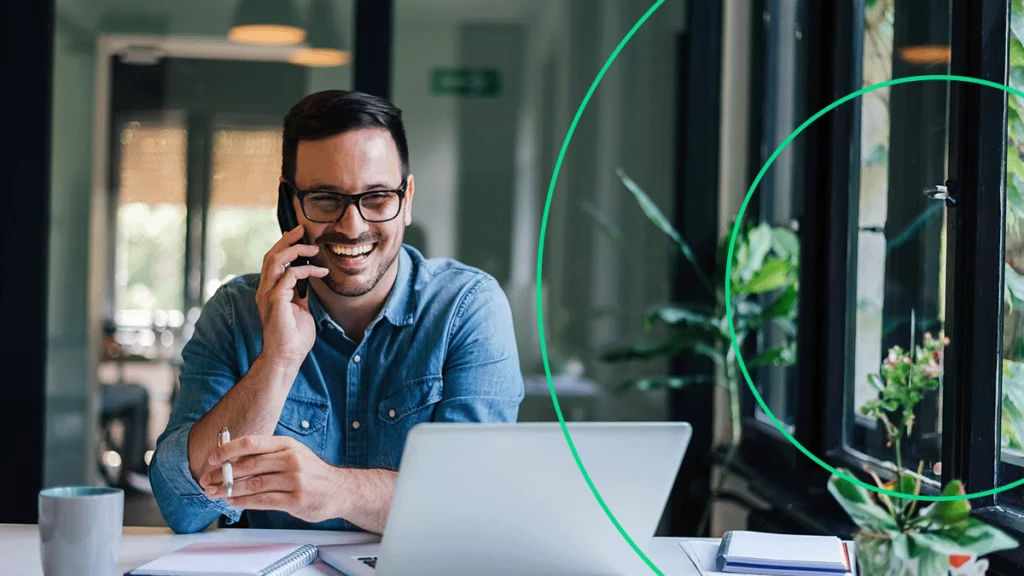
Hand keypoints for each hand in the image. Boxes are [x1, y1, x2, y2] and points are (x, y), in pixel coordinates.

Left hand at [200, 435, 345, 523]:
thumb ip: (266, 455)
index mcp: (287, 445)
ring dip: (229, 490)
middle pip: (248, 465)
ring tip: (215, 493)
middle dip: (223, 474)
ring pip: (253, 484)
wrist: (339, 489)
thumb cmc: (311, 472)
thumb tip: (232, 459)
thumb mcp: (292, 454)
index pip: (251, 443)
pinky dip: (244, 502)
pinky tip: (233, 502)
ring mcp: (295, 480)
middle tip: (207, 480)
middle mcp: (291, 459)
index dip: (228, 450)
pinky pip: (262, 501)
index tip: (212, 459)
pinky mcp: (296, 500)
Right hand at [257, 226, 327, 367]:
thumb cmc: (294, 337)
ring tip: (312, 248)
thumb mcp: (299, 309)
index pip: (272, 261)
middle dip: (287, 240)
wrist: (287, 357)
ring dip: (294, 250)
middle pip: (270, 255)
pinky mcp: (276, 301)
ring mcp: (268, 295)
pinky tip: (320, 272)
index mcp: (269, 291)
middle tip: (302, 230)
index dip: (284, 246)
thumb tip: (307, 281)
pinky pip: (288, 276)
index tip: (300, 236)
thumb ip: (299, 294)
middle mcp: (265, 290)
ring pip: (275, 261)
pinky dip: (305, 270)